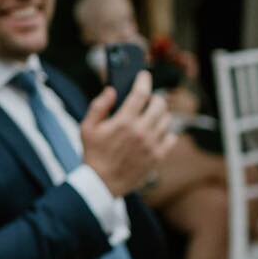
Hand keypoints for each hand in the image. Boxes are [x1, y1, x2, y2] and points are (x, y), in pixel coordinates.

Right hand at [81, 70, 175, 196]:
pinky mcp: (158, 156)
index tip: (144, 75)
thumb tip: (112, 90)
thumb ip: (98, 106)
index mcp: (123, 122)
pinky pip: (171, 137)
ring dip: (160, 113)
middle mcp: (141, 131)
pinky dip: (166, 131)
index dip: (143, 80)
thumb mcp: (86, 128)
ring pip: (167, 119)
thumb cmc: (93, 154)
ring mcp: (152, 144)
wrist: (102, 183)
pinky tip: (156, 132)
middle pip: (159, 104)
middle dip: (154, 97)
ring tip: (150, 115)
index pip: (141, 93)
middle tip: (147, 99)